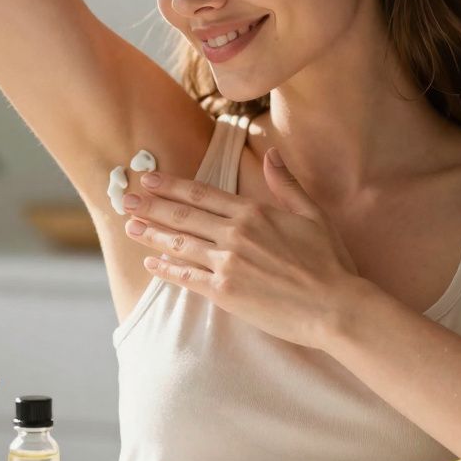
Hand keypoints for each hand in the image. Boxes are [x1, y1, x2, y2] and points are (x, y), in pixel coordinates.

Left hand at [123, 148, 362, 347]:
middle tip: (126, 200)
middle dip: (150, 206)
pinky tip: (151, 263)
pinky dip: (166, 269)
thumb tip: (271, 153)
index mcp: (253, 212)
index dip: (170, 185)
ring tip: (130, 227)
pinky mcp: (225, 292)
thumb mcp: (312, 214)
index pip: (201, 194)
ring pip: (179, 244)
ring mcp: (227, 264)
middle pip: (182, 216)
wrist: (334, 307)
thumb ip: (286, 184)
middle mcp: (235, 234)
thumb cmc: (329, 262)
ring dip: (151, 234)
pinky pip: (186, 278)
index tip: (148, 179)